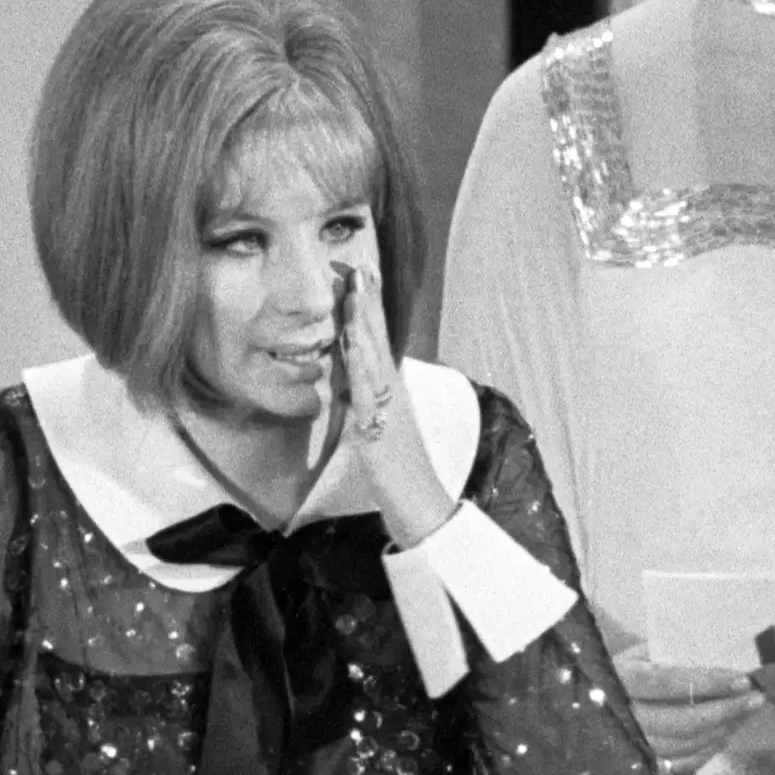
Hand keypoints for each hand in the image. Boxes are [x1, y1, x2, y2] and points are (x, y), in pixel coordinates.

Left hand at [332, 258, 457, 548]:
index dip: (370, 307)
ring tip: (355, 289)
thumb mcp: (379, 428)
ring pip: (375, 358)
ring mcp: (390, 410)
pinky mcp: (380, 431)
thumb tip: (349, 380)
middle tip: (357, 264)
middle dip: (368, 301)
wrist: (425, 510)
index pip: (380, 340)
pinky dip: (360, 366)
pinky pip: (367, 393)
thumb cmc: (401, 475)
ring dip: (364, 322)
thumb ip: (366, 402)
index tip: (359, 274)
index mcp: (394, 392)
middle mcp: (395, 393)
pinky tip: (351, 344)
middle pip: (381, 339)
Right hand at [620, 658, 767, 774]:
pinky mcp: (641, 765)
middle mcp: (623, 717)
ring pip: (686, 745)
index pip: (667, 682)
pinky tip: (725, 732)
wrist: (590, 703)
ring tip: (745, 713)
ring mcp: (631, 746)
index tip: (743, 679)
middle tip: (756, 699)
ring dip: (722, 729)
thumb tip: (720, 657)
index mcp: (620, 680)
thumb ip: (669, 655)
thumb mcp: (637, 653)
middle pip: (683, 721)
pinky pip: (682, 765)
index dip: (708, 682)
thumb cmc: (620, 671)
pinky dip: (708, 750)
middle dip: (726, 710)